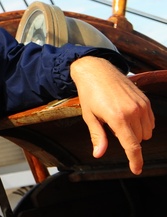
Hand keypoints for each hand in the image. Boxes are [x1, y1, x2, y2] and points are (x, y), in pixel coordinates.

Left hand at [70, 55, 153, 173]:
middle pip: (139, 140)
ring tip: (118, 117)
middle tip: (111, 124)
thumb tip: (98, 154)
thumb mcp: (89, 116)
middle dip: (127, 138)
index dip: (135, 160)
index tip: (136, 169)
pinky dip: (142, 123)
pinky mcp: (146, 100)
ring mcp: (141, 105)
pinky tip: (128, 114)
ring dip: (135, 131)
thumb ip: (98, 136)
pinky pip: (150, 121)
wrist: (96, 69)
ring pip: (146, 132)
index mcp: (118, 118)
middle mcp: (133, 112)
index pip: (132, 146)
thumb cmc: (89, 93)